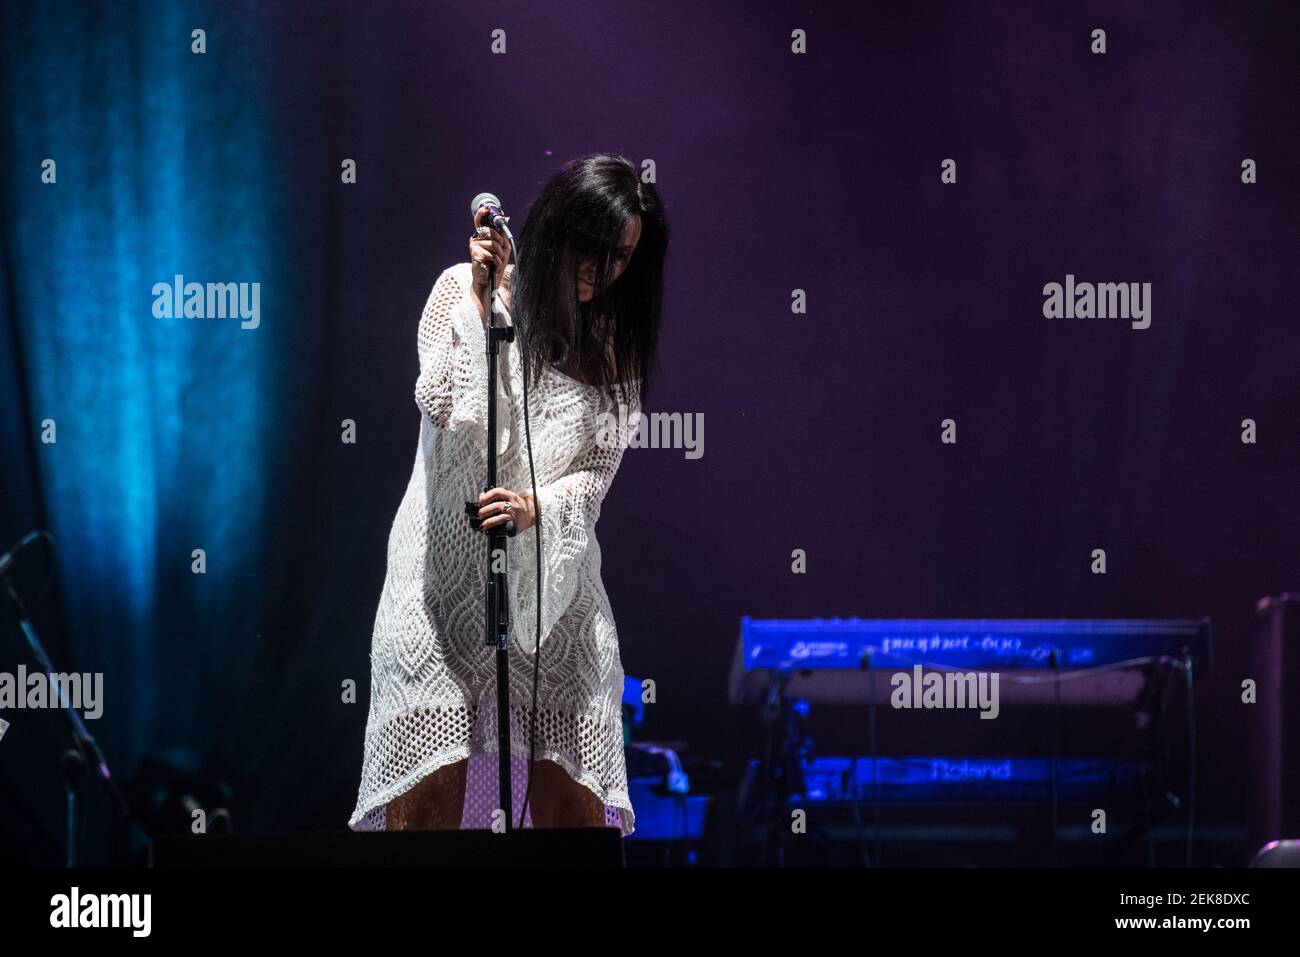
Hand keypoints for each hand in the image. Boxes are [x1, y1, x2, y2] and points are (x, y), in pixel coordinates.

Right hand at [469, 208, 511, 323]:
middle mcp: (475, 239)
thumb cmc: (495, 265)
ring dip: (500, 254)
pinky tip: (494, 266)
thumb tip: (507, 217)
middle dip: (500, 242)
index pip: (479, 221)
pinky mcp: (475, 254)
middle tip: (501, 251)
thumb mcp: (503, 248)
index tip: (487, 209)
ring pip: (493, 243)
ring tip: (497, 261)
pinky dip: (497, 261)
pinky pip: (492, 253)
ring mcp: (474, 246)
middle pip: (491, 231)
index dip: (482, 213)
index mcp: (481, 236)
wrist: (489, 282)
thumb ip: (504, 234)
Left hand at [472, 486, 534, 535]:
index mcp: (511, 496)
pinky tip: (489, 530)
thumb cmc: (517, 505)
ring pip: (500, 518)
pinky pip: (504, 527)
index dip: (487, 496)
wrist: (532, 512)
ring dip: (489, 522)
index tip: (481, 501)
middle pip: (497, 506)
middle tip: (480, 514)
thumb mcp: (509, 497)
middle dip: (485, 511)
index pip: (497, 492)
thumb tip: (481, 497)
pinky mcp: (515, 524)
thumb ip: (496, 496)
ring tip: (482, 525)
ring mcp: (514, 515)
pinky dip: (495, 530)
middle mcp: (513, 504)